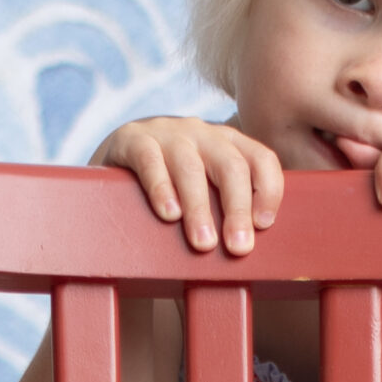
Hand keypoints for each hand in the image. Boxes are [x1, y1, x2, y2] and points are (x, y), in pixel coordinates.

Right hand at [92, 118, 284, 254]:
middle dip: (237, 209)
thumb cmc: (169, 188)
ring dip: (199, 209)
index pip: (261, 159)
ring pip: (191, 167)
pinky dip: (161, 189)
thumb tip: (250, 249)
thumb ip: (226, 206)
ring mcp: (166, 133)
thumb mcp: (204, 189)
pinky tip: (168, 214)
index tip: (264, 225)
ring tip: (203, 243)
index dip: (269, 190)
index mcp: (226, 143)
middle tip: (238, 247)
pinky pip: (149, 160)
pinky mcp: (132, 139)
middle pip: (230, 165)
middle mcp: (201, 132)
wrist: (113, 166)